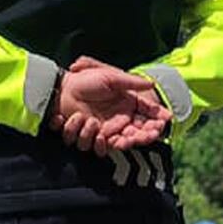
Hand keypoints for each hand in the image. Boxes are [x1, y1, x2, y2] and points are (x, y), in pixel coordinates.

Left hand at [48, 56, 172, 155]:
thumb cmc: (87, 80)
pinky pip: (96, 146)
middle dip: (141, 138)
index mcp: (126, 107)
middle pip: (136, 136)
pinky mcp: (89, 136)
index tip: (159, 128)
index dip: (153, 126)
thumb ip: (131, 82)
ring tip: (100, 126)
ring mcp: (104, 131)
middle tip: (144, 137)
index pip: (146, 120)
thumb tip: (152, 85)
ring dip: (112, 139)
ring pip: (116, 144)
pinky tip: (96, 133)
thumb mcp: (111, 78)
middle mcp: (118, 122)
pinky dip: (96, 142)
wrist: (63, 88)